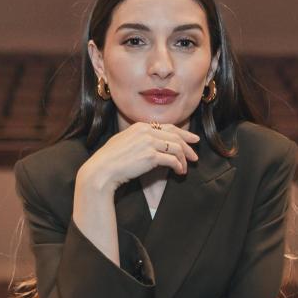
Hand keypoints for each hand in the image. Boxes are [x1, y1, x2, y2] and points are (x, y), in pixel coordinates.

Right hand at [78, 121, 199, 193]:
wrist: (102, 170)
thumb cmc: (109, 159)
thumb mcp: (122, 141)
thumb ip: (137, 138)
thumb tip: (150, 142)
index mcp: (140, 126)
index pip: (168, 127)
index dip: (183, 133)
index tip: (193, 139)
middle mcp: (146, 131)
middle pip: (175, 136)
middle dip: (188, 147)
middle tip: (195, 156)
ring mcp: (149, 143)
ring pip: (176, 148)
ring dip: (183, 159)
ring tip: (185, 168)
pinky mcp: (151, 156)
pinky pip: (172, 160)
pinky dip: (178, 166)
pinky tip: (179, 172)